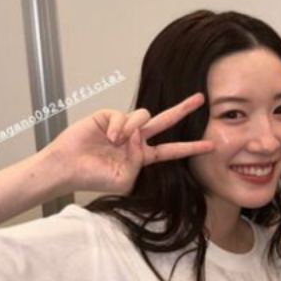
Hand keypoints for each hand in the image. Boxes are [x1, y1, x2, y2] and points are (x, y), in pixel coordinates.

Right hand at [41, 93, 213, 196]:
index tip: (211, 145)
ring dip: (132, 129)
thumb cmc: (94, 177)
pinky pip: (124, 115)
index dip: (190, 148)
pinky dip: (118, 126)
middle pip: (165, 121)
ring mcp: (123, 126)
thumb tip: (142, 145)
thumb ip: (140, 167)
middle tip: (201, 99)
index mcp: (142, 156)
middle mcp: (136, 139)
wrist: (69, 166)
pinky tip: (108, 137)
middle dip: (183, 109)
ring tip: (116, 141)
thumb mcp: (125, 181)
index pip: (171, 151)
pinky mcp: (109, 115)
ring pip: (144, 117)